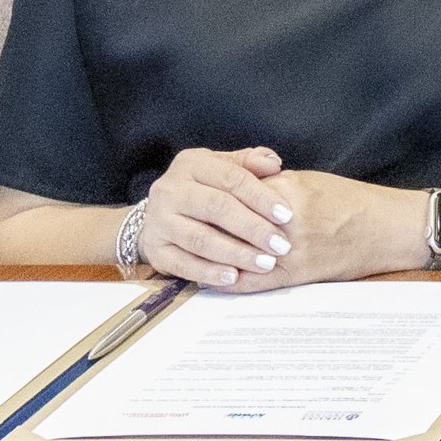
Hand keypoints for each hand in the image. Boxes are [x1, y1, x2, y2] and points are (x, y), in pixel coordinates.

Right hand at [130, 145, 337, 289]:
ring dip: (236, 253)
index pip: (230, 178)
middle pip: (216, 207)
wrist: (158, 215)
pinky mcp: (154, 250)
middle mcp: (169, 190)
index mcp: (190, 165)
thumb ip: (248, 163)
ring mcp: (158, 221)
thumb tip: (273, 163)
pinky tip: (234, 277)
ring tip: (264, 263)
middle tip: (280, 245)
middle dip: (252, 228)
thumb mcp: (221, 168)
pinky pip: (183, 264)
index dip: (261, 196)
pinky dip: (210, 272)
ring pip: (200, 239)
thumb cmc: (203, 190)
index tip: (286, 215)